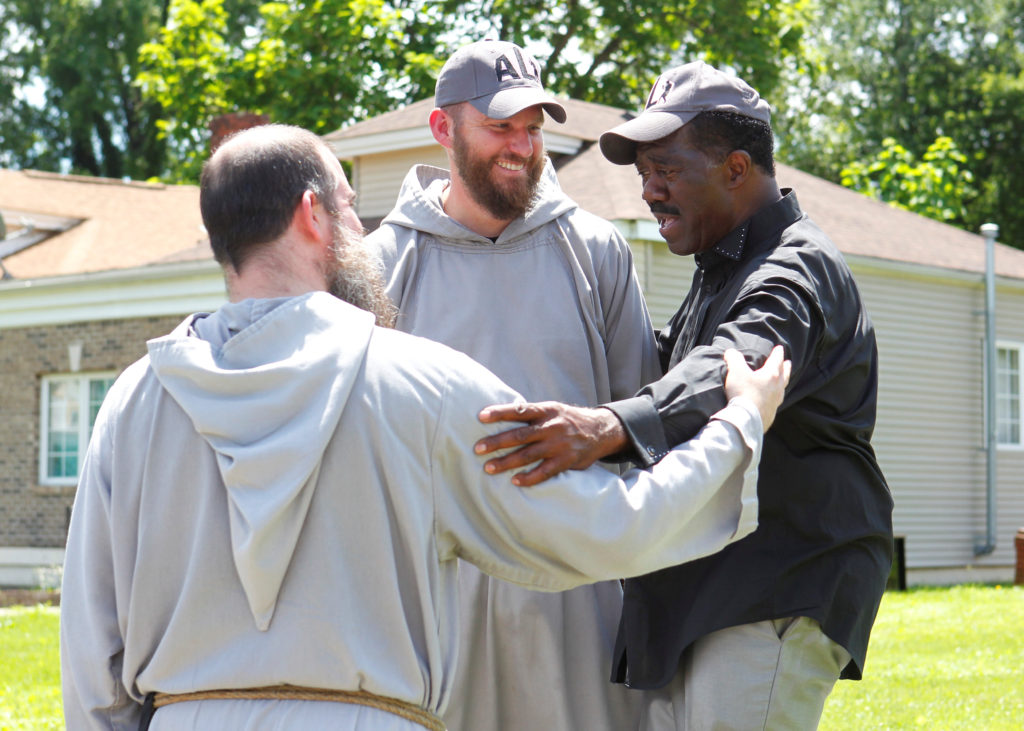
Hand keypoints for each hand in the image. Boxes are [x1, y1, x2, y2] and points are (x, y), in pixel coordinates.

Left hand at [474, 402, 626, 485]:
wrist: (600, 430)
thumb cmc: (567, 420)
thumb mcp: (552, 409)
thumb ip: (531, 414)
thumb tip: (500, 414)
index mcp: (546, 411)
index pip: (519, 410)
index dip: (500, 412)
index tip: (481, 416)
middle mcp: (551, 427)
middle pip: (520, 435)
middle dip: (497, 442)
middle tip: (477, 448)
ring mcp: (559, 445)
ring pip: (528, 455)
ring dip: (506, 462)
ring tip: (488, 468)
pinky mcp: (566, 461)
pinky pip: (544, 471)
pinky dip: (529, 477)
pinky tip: (516, 481)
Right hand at [723, 345, 790, 431]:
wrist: (745, 419)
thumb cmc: (743, 393)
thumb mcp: (736, 371)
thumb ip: (734, 359)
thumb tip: (730, 352)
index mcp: (771, 375)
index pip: (777, 360)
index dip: (778, 353)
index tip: (780, 348)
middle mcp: (777, 388)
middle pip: (784, 375)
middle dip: (786, 368)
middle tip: (788, 363)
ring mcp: (775, 402)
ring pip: (782, 389)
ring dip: (782, 383)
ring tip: (782, 381)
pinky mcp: (771, 414)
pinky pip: (776, 403)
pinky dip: (775, 398)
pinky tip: (772, 401)